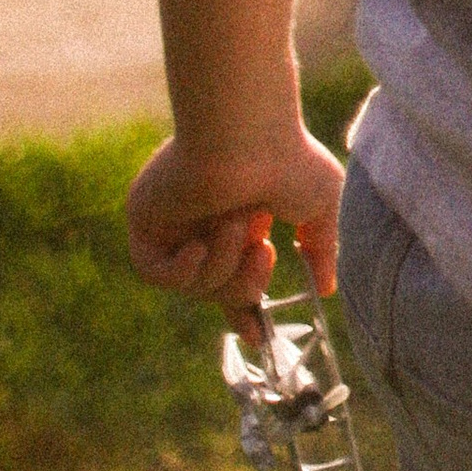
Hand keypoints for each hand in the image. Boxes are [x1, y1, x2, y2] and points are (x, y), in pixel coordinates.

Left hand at [126, 123, 343, 320]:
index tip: (257, 336)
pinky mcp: (146, 220)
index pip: (237, 275)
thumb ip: (322, 248)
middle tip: (262, 253)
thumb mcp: (320, 207)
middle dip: (244, 287)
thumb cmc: (289, 160)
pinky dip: (181, 270)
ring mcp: (176, 221)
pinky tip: (197, 246)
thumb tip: (325, 288)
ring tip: (237, 223)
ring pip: (194, 284)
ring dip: (222, 264)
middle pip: (219, 289)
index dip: (245, 308)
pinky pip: (157, 272)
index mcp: (243, 217)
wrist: (248, 134)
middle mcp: (208, 220)